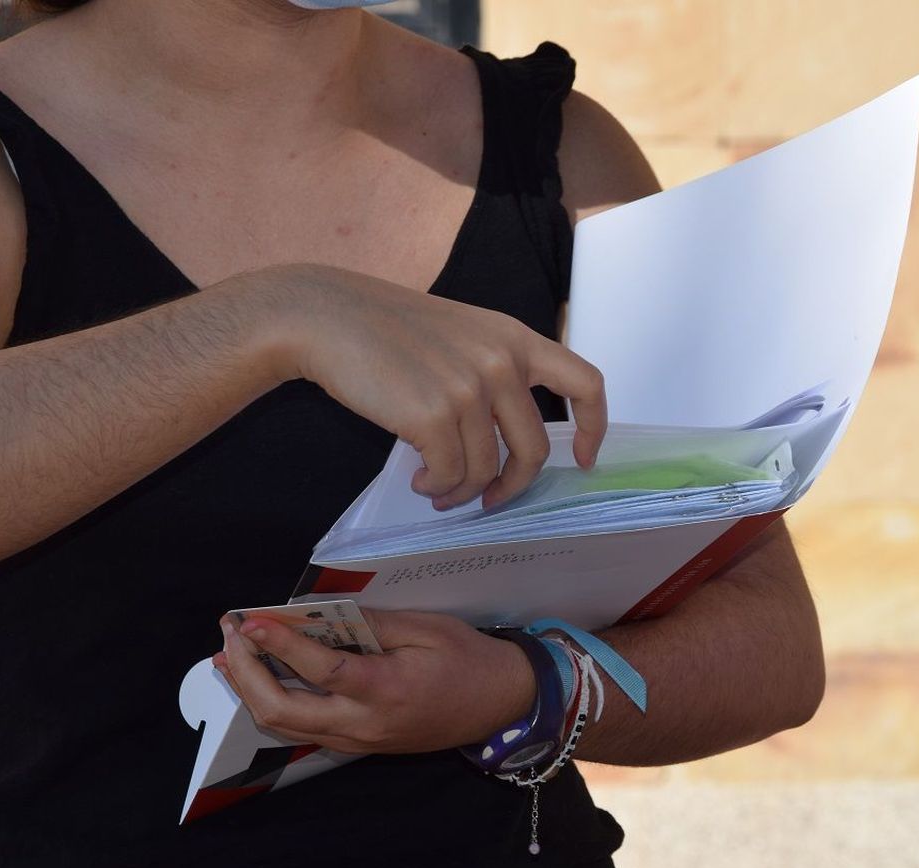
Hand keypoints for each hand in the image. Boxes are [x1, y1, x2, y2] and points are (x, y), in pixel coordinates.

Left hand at [213, 609, 534, 754]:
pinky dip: (275, 702)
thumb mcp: (426, 628)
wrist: (500, 704)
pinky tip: (262, 678)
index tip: (249, 621)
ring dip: (251, 690)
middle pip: (282, 710)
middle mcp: (364, 724)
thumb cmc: (468, 659)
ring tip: (230, 656)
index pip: (318, 669)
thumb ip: (371, 624)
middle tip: (231, 637)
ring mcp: (359, 740)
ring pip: (285, 726)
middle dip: (246, 674)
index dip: (278, 644)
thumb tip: (318, 615)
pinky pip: (304, 728)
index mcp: (386, 690)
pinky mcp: (358, 745)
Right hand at [234, 263, 607, 510]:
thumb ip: (494, 371)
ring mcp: (470, 388)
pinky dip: (436, 488)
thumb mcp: (460, 334)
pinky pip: (452, 475)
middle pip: (536, 448)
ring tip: (437, 488)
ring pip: (488, 470)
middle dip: (515, 485)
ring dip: (464, 492)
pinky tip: (418, 479)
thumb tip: (508, 440)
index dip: (593, 427)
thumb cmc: (386, 330)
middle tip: (492, 499)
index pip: (585, 382)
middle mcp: (502, 362)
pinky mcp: (434, 414)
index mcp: (515, 339)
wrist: (325, 317)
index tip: (583, 458)